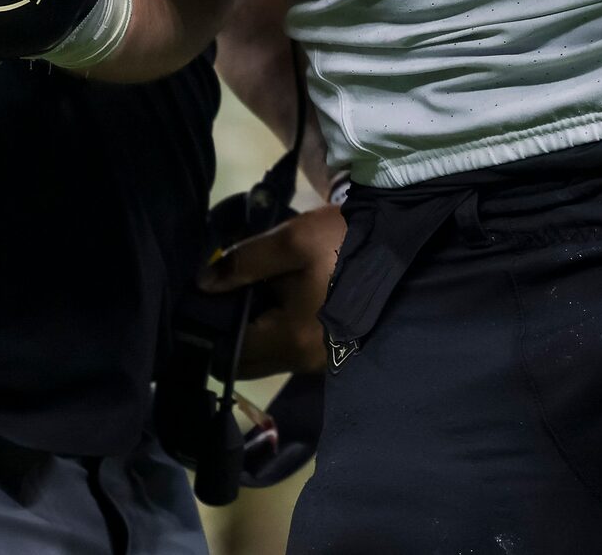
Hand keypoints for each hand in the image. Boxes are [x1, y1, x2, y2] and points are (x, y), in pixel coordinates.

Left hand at [201, 202, 346, 377]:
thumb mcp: (291, 241)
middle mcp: (303, 361)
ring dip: (254, 330)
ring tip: (253, 288)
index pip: (229, 352)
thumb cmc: (345, 242)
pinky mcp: (332, 348)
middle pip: (247, 361)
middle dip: (231, 332)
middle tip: (228, 292)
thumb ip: (243, 262)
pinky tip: (279, 295)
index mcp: (290, 339)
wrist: (399, 241)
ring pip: (268, 355)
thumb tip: (203, 284)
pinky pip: (290, 347)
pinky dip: (276, 328)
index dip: (210, 327)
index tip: (205, 298)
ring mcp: (320, 358)